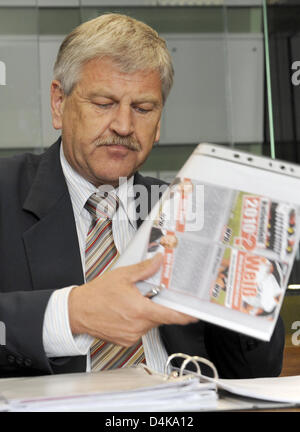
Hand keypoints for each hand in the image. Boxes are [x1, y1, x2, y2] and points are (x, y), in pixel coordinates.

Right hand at [68, 253, 197, 345]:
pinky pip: (139, 329)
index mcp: (140, 310)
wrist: (77, 312)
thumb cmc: (96, 295)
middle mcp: (137, 326)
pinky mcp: (126, 341)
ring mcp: (131, 336)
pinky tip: (125, 312)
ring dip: (146, 313)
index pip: (171, 316)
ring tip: (131, 302)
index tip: (195, 313)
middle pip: (159, 317)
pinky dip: (137, 320)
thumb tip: (158, 261)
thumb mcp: (122, 276)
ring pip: (149, 323)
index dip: (185, 315)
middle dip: (157, 305)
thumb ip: (144, 269)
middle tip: (146, 295)